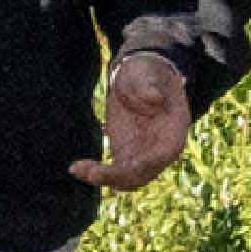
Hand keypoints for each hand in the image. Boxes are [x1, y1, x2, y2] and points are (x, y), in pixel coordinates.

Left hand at [65, 49, 193, 188]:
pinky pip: (113, 172)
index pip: (164, 154)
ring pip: (127, 179)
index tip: (127, 166)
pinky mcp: (126, 154)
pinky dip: (96, 173)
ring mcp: (143, 155)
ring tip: (78, 169)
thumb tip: (153, 98)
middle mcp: (161, 149)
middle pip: (143, 174)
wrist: (138, 76)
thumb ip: (150, 85)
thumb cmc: (148, 73)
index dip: (147, 163)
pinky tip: (76, 168)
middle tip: (90, 172)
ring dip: (104, 178)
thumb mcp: (150, 73)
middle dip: (118, 176)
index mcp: (174, 131)